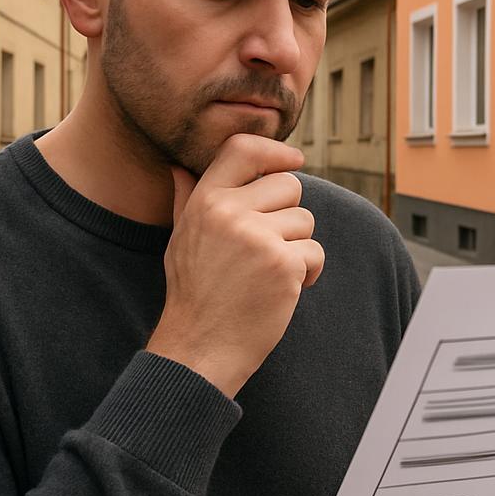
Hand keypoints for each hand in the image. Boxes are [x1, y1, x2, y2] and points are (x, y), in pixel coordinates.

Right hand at [146, 133, 323, 396]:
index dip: (275, 150)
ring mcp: (258, 238)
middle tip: (269, 246)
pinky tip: (283, 290)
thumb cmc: (194, 292)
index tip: (294, 160)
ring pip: (305, 221)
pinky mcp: (283, 265)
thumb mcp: (181, 238)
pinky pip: (315, 252)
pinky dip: (308, 272)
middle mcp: (230, 213)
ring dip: (298, 247)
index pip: (243, 148)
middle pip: (288, 185)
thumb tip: (179, 165)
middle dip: (289, 214)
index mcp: (205, 201)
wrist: (199, 347)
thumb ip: (186, 198)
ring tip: (270, 272)